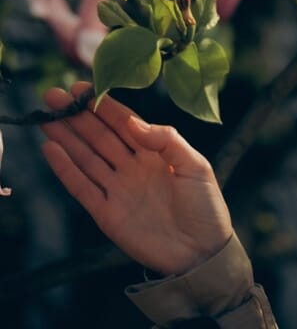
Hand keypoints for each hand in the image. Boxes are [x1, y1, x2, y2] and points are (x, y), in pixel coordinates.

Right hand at [40, 82, 232, 275]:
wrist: (202, 251)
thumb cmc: (206, 207)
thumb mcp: (196, 166)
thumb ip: (167, 140)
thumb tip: (134, 123)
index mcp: (157, 152)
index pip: (125, 123)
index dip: (104, 106)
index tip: (83, 88)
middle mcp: (134, 167)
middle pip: (100, 137)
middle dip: (77, 116)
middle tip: (53, 96)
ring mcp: (118, 189)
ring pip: (86, 157)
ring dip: (66, 137)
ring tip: (47, 117)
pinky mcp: (107, 213)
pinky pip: (81, 187)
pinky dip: (65, 169)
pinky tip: (51, 149)